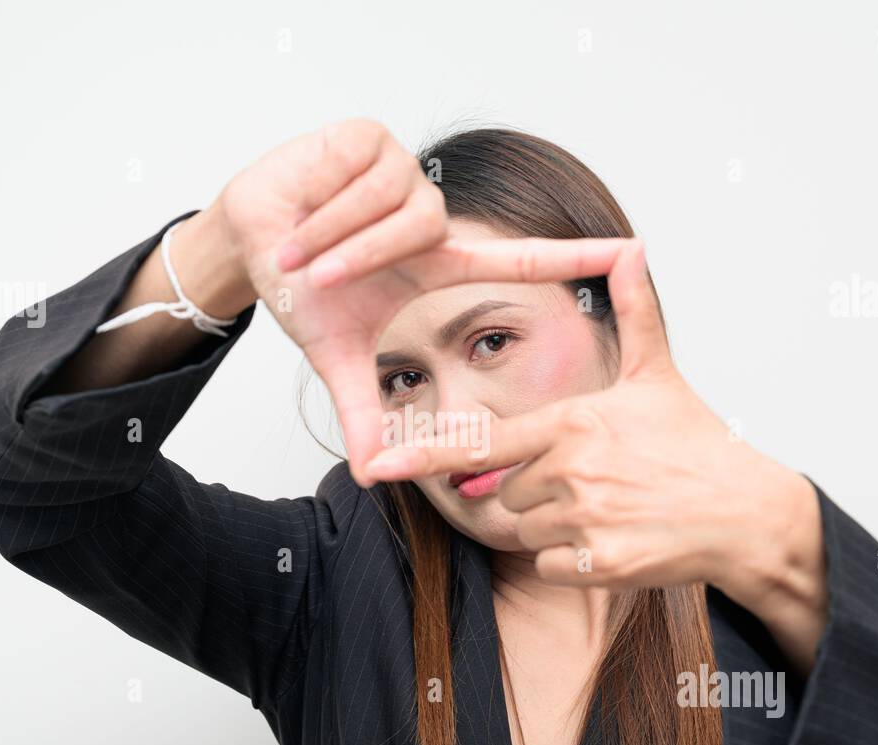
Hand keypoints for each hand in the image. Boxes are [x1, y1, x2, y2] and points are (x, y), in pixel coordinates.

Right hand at [214, 118, 629, 484]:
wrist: (247, 239)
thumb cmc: (300, 289)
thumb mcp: (337, 354)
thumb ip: (362, 410)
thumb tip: (371, 475)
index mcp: (435, 262)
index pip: (518, 259)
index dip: (572, 257)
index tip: (630, 252)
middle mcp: (429, 214)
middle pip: (428, 225)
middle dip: (361, 256)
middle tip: (318, 278)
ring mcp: (401, 171)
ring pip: (392, 198)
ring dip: (335, 232)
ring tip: (301, 247)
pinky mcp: (369, 137)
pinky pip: (360, 170)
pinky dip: (321, 199)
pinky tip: (301, 203)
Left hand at [361, 239, 823, 637]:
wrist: (747, 512)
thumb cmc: (699, 445)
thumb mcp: (661, 374)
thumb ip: (634, 312)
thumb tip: (632, 248)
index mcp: (573, 422)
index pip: (484, 442)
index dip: (426, 454)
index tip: (380, 465)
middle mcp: (572, 469)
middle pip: (508, 491)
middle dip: (536, 489)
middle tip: (592, 481)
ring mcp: (586, 519)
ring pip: (527, 530)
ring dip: (555, 526)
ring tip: (608, 508)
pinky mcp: (602, 564)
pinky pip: (550, 566)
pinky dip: (572, 561)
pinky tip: (613, 540)